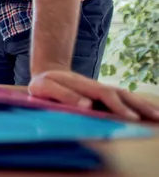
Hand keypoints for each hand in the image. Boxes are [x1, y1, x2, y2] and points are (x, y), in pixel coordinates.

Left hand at [29, 70, 158, 121]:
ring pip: (126, 96)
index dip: (118, 106)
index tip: (131, 118)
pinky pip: (123, 100)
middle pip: (121, 94)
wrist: (47, 74)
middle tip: (156, 118)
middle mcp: (95, 86)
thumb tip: (87, 106)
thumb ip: (63, 95)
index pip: (104, 95)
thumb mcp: (44, 87)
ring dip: (142, 106)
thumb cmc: (43, 83)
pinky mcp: (103, 96)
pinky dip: (137, 106)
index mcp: (82, 85)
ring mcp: (101, 90)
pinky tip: (149, 114)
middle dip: (139, 106)